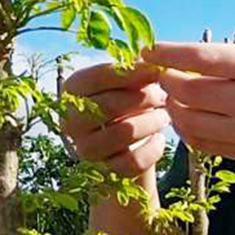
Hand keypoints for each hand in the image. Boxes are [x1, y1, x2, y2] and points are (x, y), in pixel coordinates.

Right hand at [61, 61, 170, 177]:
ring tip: (164, 116)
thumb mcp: (125, 85)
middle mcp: (70, 121)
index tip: (156, 70)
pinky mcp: (103, 172)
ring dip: (151, 122)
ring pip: (123, 133)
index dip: (130, 73)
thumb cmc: (124, 105)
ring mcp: (84, 149)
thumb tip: (154, 62)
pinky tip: (159, 139)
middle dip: (143, 98)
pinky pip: (134, 161)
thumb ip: (134, 72)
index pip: (97, 77)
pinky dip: (153, 149)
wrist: (122, 148)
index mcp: (72, 91)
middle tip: (162, 96)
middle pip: (110, 105)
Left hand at [144, 41, 234, 168]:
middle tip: (162, 76)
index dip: (168, 54)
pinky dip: (188, 129)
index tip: (148, 50)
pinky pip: (203, 143)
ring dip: (174, 108)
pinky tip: (189, 118)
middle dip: (167, 82)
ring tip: (173, 97)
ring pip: (189, 121)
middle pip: (188, 91)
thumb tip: (189, 62)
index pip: (201, 58)